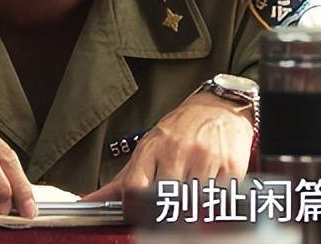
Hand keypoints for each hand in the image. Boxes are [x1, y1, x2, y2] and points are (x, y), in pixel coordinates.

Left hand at [81, 92, 251, 200]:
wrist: (219, 107)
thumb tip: (90, 201)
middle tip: (170, 209)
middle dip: (165, 209)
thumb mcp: (147, 149)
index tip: (141, 213)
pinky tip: (211, 197)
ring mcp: (204, 159)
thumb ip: (121, 181)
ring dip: (191, 208)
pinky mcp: (230, 168)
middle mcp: (177, 152)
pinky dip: (214, 205)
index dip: (135, 206)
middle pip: (164, 197)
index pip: (134, 187)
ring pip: (192, 202)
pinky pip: (220, 199)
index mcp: (152, 149)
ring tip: (191, 202)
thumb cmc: (180, 130)